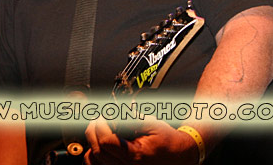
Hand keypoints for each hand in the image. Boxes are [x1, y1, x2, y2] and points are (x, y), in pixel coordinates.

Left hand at [83, 116, 198, 164]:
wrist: (180, 155)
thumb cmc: (168, 141)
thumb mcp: (152, 124)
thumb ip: (131, 118)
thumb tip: (112, 112)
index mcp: (135, 155)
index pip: (107, 141)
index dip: (101, 125)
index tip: (103, 115)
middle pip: (98, 151)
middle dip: (93, 131)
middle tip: (97, 119)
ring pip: (94, 160)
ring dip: (92, 142)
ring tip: (97, 129)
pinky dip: (94, 154)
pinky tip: (98, 142)